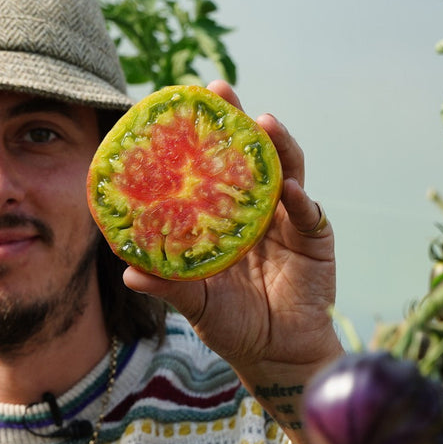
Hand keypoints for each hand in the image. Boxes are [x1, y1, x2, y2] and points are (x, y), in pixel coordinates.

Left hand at [122, 81, 341, 443]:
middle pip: (248, 155)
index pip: (210, 166)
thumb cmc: (232, 322)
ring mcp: (287, 217)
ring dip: (276, 145)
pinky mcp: (315, 237)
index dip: (198, 136)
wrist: (276, 354)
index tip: (178, 105)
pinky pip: (309, 214)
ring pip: (284, 171)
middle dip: (237, 120)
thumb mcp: (196, 301)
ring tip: (264, 123)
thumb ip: (168, 285)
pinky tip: (291, 192)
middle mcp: (255, 207)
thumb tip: (128, 270)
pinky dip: (300, 201)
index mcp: (223, 215)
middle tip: (219, 90)